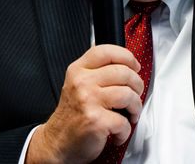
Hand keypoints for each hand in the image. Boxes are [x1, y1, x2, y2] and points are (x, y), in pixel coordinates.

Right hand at [26, 45, 143, 163]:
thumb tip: (128, 65)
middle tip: (136, 94)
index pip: (106, 51)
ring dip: (136, 107)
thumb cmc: (72, 116)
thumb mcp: (77, 85)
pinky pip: (124, 121)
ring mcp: (88, 101)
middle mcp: (82, 82)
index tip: (135, 66)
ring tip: (130, 114)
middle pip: (123, 72)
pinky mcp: (96, 121)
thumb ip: (97, 72)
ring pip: (128, 95)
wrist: (57, 143)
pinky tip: (117, 132)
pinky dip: (125, 131)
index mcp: (78, 70)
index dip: (127, 57)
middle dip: (137, 85)